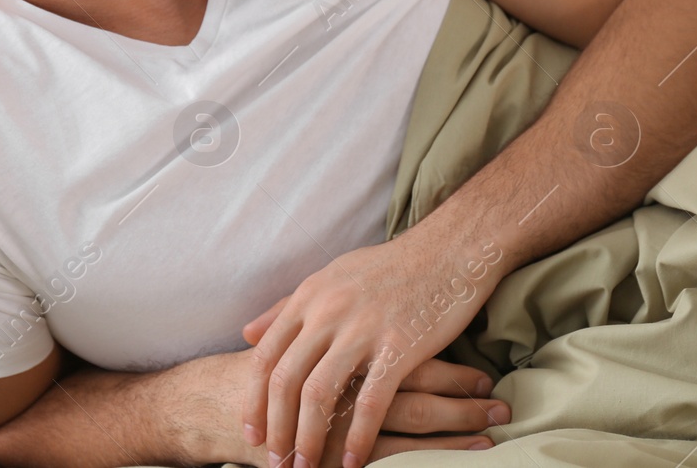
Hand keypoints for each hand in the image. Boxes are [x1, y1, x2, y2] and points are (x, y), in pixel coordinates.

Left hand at [239, 234, 503, 467]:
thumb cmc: (390, 267)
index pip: (266, 357)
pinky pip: (371, 402)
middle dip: (277, 430)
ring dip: (309, 440)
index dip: (254, 401)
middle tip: (276, 463)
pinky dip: (358, 438)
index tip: (253, 433)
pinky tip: (353, 462)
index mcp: (310, 297)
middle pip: (286, 381)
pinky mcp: (400, 346)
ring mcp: (363, 329)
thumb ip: (287, 307)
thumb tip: (246, 333)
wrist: (450, 249)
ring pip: (320, 395)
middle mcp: (329, 312)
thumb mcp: (331, 277)